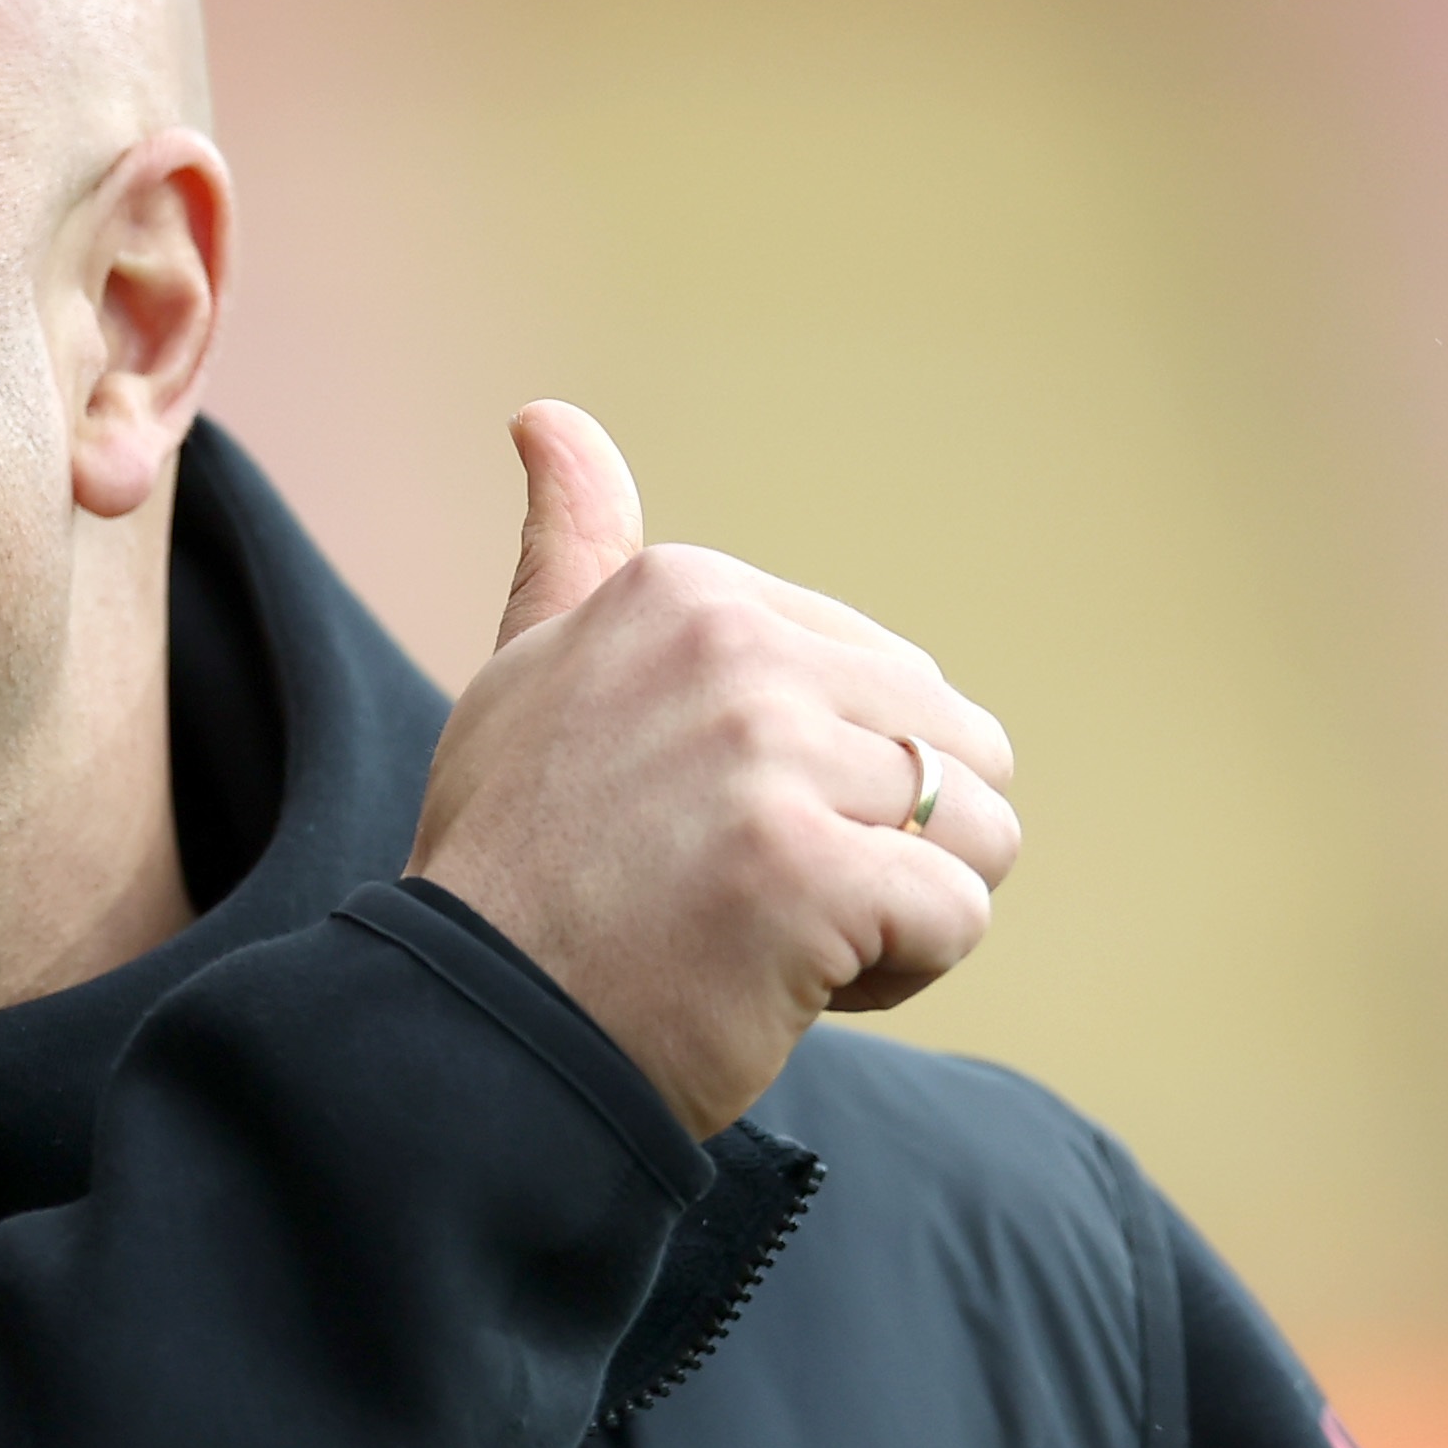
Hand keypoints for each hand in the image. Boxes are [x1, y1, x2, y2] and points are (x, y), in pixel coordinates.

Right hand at [409, 401, 1020, 1139]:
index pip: (890, 677)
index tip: (707, 828)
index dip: (830, 780)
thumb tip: (547, 415)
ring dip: (903, 908)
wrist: (472, 1031)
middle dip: (889, 840)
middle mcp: (730, 649)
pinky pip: (957, 916)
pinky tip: (788, 984)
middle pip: (954, 743)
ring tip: (781, 938)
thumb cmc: (510, 867)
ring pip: (975, 829)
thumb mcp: (526, 676)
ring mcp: (769, 757)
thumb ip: (569, 549)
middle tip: (754, 896)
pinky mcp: (808, 871)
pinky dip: (897, 972)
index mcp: (683, 591)